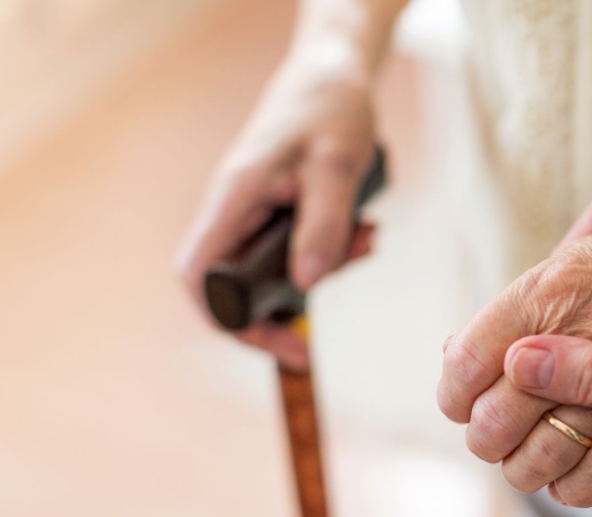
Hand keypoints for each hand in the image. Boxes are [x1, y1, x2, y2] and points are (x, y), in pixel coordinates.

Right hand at [175, 56, 377, 368]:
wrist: (334, 74)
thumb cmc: (331, 109)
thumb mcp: (338, 165)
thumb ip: (324, 223)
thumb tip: (307, 284)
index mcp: (234, 197)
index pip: (200, 275)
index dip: (226, 318)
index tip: (276, 342)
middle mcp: (235, 210)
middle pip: (233, 286)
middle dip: (279, 312)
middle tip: (313, 340)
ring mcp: (255, 213)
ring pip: (272, 271)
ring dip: (320, 270)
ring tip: (366, 242)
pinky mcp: (279, 212)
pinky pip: (297, 250)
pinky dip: (331, 250)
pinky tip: (365, 233)